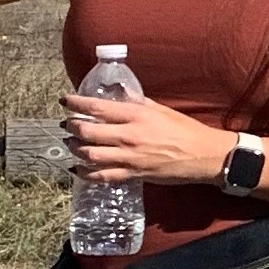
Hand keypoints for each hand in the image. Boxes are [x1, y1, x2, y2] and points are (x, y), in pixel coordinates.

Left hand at [63, 82, 233, 187]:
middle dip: (72, 127)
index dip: (76, 104)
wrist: (203, 155)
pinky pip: (102, 176)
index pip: (97, 108)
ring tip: (72, 143)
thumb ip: (137, 101)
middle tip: (67, 124)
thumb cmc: (185, 130)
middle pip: (87, 132)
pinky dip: (85, 174)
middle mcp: (129, 136)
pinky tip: (77, 169)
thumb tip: (120, 91)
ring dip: (75, 148)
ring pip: (90, 155)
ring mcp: (129, 157)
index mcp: (136, 116)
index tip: (65, 101)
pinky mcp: (133, 174)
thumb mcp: (161, 109)